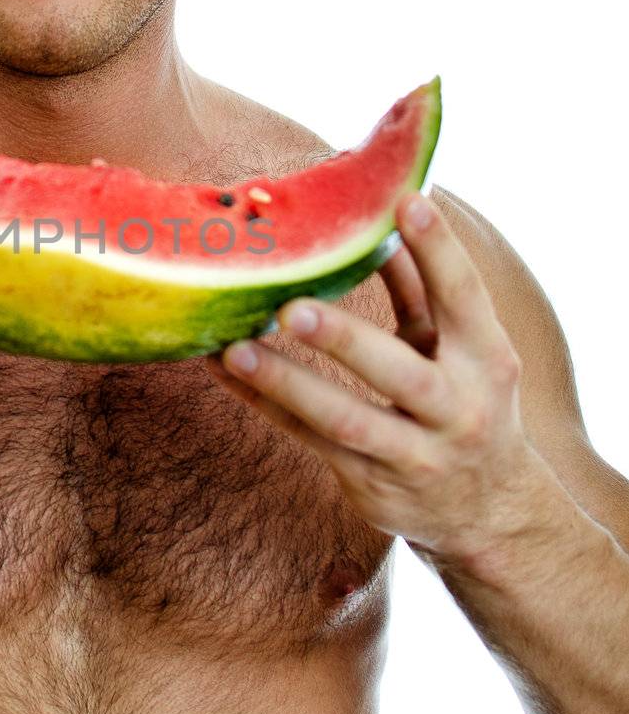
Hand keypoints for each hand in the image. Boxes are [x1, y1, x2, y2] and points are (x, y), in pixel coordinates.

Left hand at [204, 191, 540, 557]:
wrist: (488, 511)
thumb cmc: (465, 400)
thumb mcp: (462, 347)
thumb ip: (424, 287)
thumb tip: (381, 217)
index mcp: (488, 360)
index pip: (465, 298)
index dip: (439, 250)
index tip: (404, 201)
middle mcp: (457, 411)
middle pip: (400, 375)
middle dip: (345, 341)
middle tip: (290, 309)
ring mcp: (414, 456)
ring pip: (344, 420)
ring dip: (286, 384)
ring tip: (235, 350)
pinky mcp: (369, 484)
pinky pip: (307, 439)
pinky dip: (263, 403)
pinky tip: (225, 370)